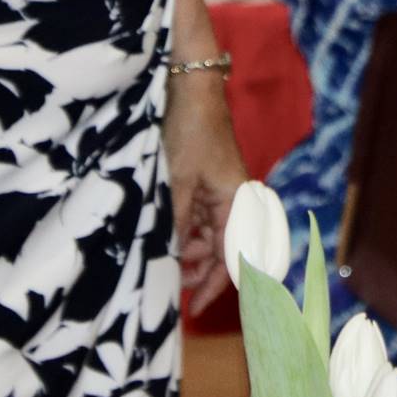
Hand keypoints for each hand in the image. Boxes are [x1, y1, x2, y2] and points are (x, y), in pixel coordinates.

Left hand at [165, 75, 249, 314]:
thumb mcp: (176, 182)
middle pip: (221, 249)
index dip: (213, 287)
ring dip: (186, 249)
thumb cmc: (190, 131)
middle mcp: (234, 200)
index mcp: (237, 202)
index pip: (232, 257)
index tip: (193, 309)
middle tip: (165, 281)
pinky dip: (183, 230)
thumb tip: (168, 263)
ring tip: (159, 254)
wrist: (191, 87)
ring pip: (207, 235)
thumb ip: (175, 224)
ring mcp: (220, 190)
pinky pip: (199, 217)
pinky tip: (164, 234)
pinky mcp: (206, 181)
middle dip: (196, 269)